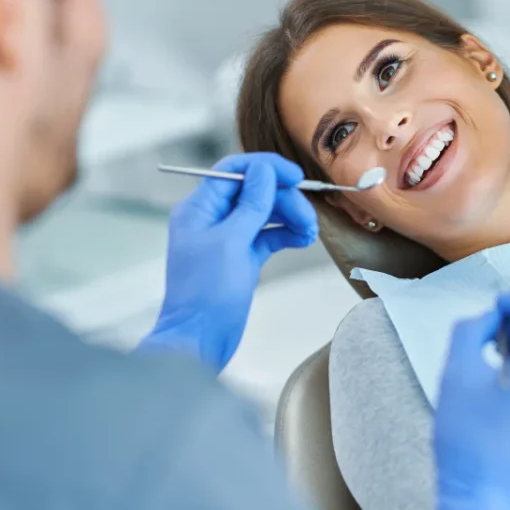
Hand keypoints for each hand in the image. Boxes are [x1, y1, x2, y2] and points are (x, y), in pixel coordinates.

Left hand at [138, 153, 318, 371]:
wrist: (200, 341)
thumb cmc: (207, 294)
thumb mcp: (231, 242)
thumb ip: (250, 204)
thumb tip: (264, 171)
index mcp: (199, 209)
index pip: (234, 172)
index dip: (266, 169)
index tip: (295, 176)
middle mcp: (212, 219)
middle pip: (255, 192)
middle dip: (284, 200)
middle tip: (309, 217)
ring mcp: (227, 238)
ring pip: (265, 213)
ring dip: (290, 217)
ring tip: (310, 232)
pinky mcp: (241, 257)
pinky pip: (267, 235)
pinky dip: (286, 234)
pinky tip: (303, 239)